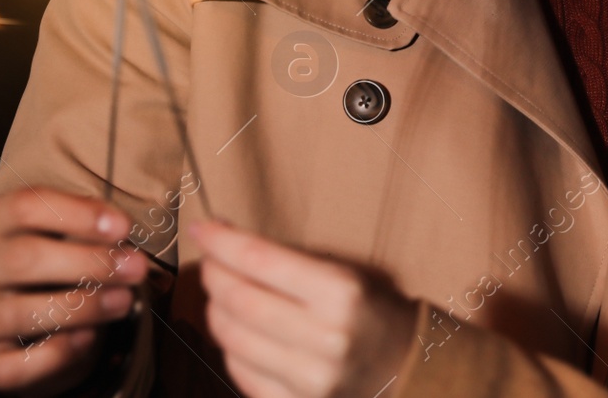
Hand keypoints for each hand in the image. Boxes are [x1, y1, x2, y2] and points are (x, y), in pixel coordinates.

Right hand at [0, 188, 149, 395]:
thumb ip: (81, 229)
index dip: (77, 214)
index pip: (23, 207)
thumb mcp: (54, 235)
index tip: (123, 226)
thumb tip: (121, 232)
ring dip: (81, 307)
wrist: (7, 323)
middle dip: (88, 261)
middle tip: (136, 266)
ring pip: (19, 313)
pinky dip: (56, 353)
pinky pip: (14, 365)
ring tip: (124, 300)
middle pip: (23, 257)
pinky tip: (87, 338)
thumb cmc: (40, 266)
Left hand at [191, 221, 419, 397]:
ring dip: (215, 310)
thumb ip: (288, 261)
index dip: (222, 242)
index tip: (202, 228)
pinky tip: (237, 331)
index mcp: (342, 294)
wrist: (404, 367)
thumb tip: (226, 243)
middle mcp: (326, 339)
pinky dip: (229, 348)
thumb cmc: (370, 310)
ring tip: (220, 295)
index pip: (261, 260)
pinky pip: (241, 373)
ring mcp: (311, 380)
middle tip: (210, 261)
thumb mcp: (343, 272)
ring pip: (232, 339)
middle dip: (214, 275)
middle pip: (240, 300)